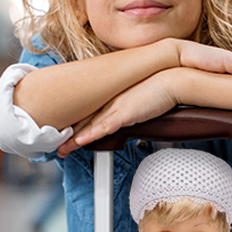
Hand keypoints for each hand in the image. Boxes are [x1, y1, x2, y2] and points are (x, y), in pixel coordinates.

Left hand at [69, 69, 183, 147]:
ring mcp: (117, 107)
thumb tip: (130, 118)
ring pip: (90, 126)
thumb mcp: (141, 101)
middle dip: (69, 135)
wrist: (174, 81)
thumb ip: (132, 110)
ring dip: (74, 140)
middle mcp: (111, 101)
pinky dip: (91, 134)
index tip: (66, 134)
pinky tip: (80, 142)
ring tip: (62, 150)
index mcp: (114, 97)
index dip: (76, 125)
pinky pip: (105, 126)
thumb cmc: (162, 90)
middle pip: (85, 121)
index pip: (90, 113)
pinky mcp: (126, 113)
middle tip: (56, 146)